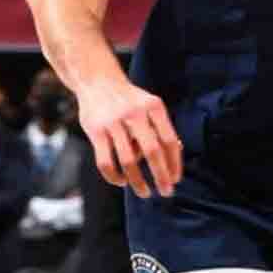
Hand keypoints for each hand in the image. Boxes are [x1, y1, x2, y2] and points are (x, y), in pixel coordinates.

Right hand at [77, 81, 182, 197]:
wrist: (97, 80)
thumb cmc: (130, 99)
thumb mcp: (150, 105)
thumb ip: (161, 128)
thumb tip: (177, 155)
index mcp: (154, 107)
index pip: (170, 140)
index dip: (174, 163)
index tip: (176, 180)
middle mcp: (135, 113)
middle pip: (153, 152)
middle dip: (161, 176)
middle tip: (166, 192)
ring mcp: (114, 122)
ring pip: (129, 161)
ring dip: (138, 182)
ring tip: (144, 192)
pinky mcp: (95, 131)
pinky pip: (106, 162)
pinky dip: (114, 177)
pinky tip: (122, 182)